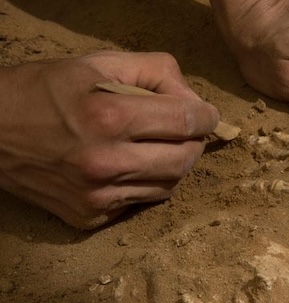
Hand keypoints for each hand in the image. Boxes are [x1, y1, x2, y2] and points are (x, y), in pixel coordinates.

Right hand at [0, 51, 218, 228]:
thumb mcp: (98, 63)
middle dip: (194, 143)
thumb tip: (194, 101)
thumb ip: (154, 72)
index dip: (206, 116)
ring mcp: (97, 195)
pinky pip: (140, 203)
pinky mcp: (89, 216)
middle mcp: (105, 162)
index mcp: (109, 117)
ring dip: (173, 165)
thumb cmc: (45, 90)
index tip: (206, 115)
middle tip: (185, 132)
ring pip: (168, 187)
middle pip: (185, 160)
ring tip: (155, 146)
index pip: (186, 122)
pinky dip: (145, 184)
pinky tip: (129, 166)